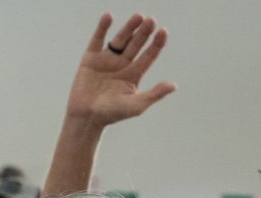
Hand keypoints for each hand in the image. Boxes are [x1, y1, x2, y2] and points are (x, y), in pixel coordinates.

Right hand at [64, 12, 175, 128]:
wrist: (87, 117)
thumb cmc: (113, 114)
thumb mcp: (137, 104)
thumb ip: (155, 93)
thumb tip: (174, 85)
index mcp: (134, 75)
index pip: (148, 56)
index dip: (156, 44)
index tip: (163, 31)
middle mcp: (122, 65)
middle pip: (135, 45)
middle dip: (143, 33)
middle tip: (151, 20)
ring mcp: (106, 60)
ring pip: (120, 40)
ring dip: (128, 28)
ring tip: (138, 16)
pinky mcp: (90, 59)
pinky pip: (97, 40)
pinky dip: (102, 28)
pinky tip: (109, 16)